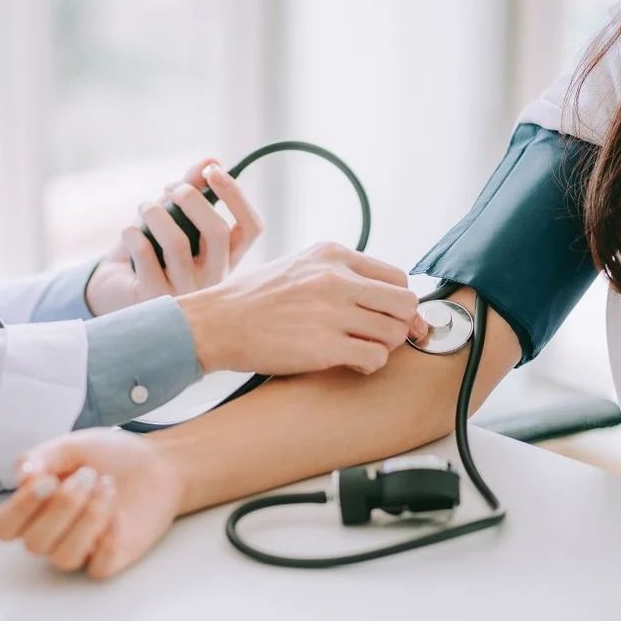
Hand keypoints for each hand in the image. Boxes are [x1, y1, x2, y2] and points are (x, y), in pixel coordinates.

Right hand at [0, 429, 181, 579]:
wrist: (156, 462)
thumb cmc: (108, 456)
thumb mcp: (71, 446)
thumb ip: (42, 456)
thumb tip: (21, 475)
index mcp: (35, 508)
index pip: (4, 528)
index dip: (19, 509)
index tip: (47, 480)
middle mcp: (53, 534)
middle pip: (34, 544)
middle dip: (62, 506)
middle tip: (89, 475)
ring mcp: (82, 548)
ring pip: (64, 557)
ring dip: (87, 519)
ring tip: (108, 486)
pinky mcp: (110, 558)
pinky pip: (98, 568)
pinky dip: (108, 542)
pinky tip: (119, 516)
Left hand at [85, 158, 263, 315]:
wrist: (114, 293)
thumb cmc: (150, 253)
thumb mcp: (174, 219)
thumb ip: (193, 190)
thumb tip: (212, 160)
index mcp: (226, 260)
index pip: (252, 228)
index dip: (236, 195)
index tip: (213, 171)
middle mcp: (212, 280)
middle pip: (218, 232)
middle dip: (193, 199)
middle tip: (173, 189)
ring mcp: (185, 294)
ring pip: (177, 243)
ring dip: (156, 213)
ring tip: (144, 207)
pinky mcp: (152, 298)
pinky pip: (145, 254)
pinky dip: (133, 233)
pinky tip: (129, 233)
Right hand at [177, 242, 428, 375]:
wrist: (216, 322)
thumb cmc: (253, 300)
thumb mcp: (299, 268)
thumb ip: (339, 276)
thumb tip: (383, 299)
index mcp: (332, 255)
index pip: (397, 277)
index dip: (396, 302)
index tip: (386, 316)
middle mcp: (336, 279)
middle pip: (405, 302)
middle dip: (398, 324)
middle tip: (378, 336)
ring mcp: (332, 312)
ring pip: (395, 331)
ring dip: (383, 347)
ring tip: (358, 350)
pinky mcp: (325, 346)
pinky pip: (376, 357)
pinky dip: (369, 365)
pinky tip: (349, 363)